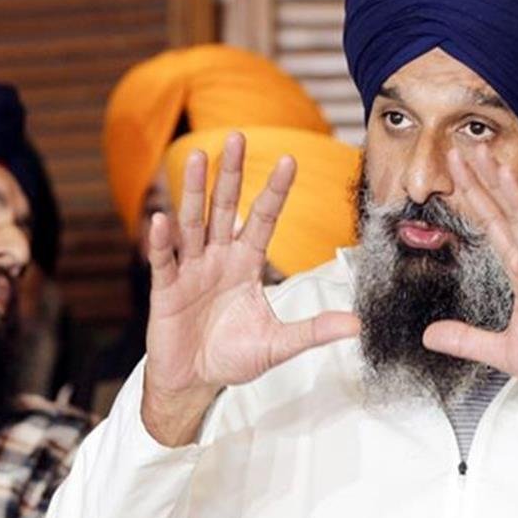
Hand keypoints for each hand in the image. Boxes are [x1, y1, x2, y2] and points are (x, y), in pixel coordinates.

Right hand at [142, 133, 359, 444]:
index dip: (274, 190)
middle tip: (237, 136)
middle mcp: (219, 259)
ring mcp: (191, 271)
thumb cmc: (234, 357)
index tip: (289, 159)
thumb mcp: (279, 344)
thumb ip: (313, 331)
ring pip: (194, 222)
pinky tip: (160, 219)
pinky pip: (164, 261)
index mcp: (246, 264)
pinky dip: (161, 241)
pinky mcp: (166, 290)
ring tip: (199, 156)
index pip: (263, 219)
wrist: (195, 382)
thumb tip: (356, 325)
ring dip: (195, 190)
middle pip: (225, 207)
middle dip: (231, 173)